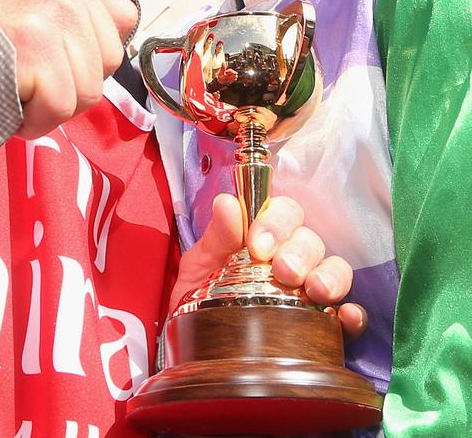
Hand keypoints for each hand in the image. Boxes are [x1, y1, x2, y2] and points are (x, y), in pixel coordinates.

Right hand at [0, 0, 136, 137]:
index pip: (124, 20)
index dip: (93, 50)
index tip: (54, 48)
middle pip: (109, 60)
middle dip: (74, 82)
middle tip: (33, 70)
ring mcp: (51, 11)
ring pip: (89, 90)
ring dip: (54, 105)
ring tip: (20, 82)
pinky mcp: (35, 46)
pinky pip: (61, 107)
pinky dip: (35, 120)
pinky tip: (11, 98)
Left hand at [170, 193, 365, 337]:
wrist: (198, 348)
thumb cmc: (202, 295)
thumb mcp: (201, 264)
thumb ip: (217, 235)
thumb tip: (227, 202)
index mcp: (266, 235)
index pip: (285, 212)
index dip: (276, 222)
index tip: (257, 244)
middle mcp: (294, 257)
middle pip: (311, 241)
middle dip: (300, 253)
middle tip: (283, 271)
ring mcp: (312, 290)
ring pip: (337, 270)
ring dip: (330, 276)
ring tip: (315, 291)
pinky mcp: (327, 326)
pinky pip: (350, 315)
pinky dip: (352, 314)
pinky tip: (346, 317)